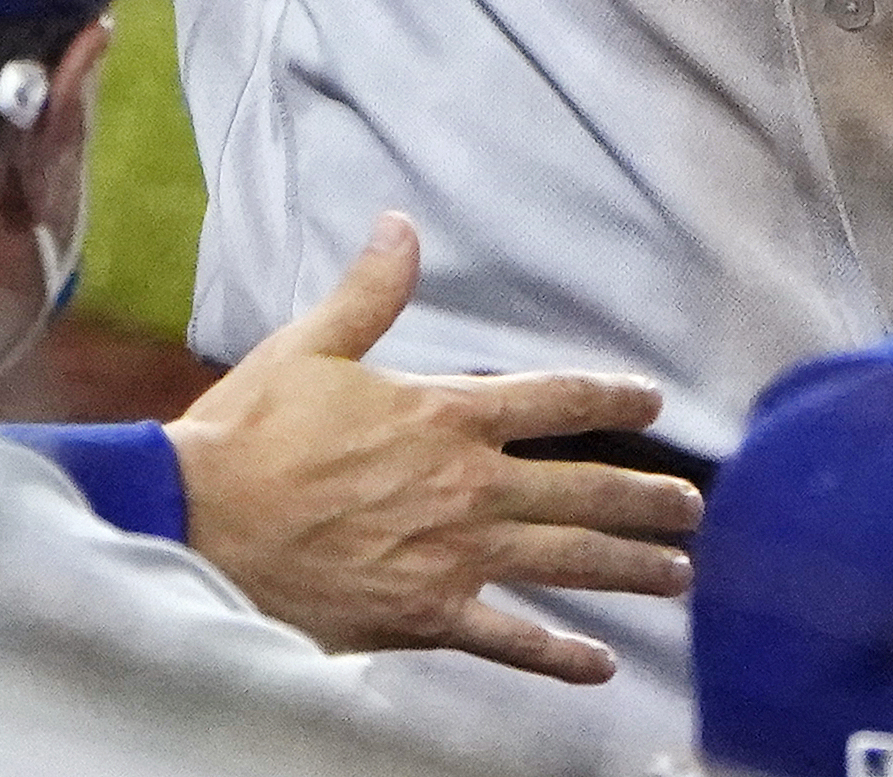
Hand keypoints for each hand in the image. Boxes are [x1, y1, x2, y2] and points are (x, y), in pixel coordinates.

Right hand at [164, 214, 701, 681]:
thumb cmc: (248, 436)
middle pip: (581, 489)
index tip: (651, 400)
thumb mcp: (308, 347)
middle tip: (690, 507)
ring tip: (676, 574)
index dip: (609, 395)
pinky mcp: (427, 615)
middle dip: (644, 497)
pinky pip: (510, 640)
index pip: (551, 399)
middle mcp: (466, 487)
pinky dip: (558, 656)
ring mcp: (454, 556)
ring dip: (629, 568)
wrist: (202, 526)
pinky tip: (600, 666)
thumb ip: (368, 293)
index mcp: (442, 415)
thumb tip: (401, 226)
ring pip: (566, 562)